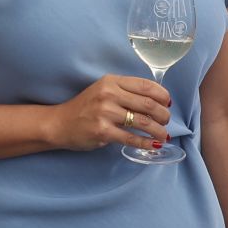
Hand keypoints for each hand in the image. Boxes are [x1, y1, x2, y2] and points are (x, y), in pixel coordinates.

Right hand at [48, 75, 170, 150]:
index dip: (162, 95)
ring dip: (159, 130)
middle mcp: (109, 94)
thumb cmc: (84, 107)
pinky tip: (154, 145)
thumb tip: (155, 102)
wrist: (59, 123)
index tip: (168, 103)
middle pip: (148, 104)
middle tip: (166, 121)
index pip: (145, 85)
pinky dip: (147, 143)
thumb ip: (124, 92)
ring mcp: (105, 113)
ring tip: (163, 135)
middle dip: (163, 115)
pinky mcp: (103, 131)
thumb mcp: (103, 90)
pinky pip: (132, 138)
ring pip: (143, 122)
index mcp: (111, 81)